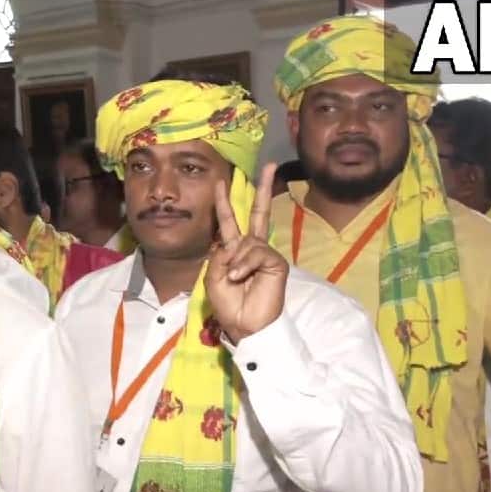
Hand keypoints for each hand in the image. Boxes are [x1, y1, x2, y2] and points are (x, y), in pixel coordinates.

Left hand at [204, 163, 288, 342]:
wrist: (244, 326)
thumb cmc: (228, 305)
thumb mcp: (213, 278)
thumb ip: (220, 256)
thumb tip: (234, 243)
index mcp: (234, 251)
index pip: (229, 222)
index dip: (224, 203)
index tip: (221, 182)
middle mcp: (251, 248)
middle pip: (258, 212)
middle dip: (262, 189)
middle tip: (269, 165)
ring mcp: (265, 255)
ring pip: (249, 241)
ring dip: (237, 260)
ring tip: (235, 278)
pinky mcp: (277, 263)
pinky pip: (258, 252)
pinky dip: (246, 264)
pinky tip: (242, 277)